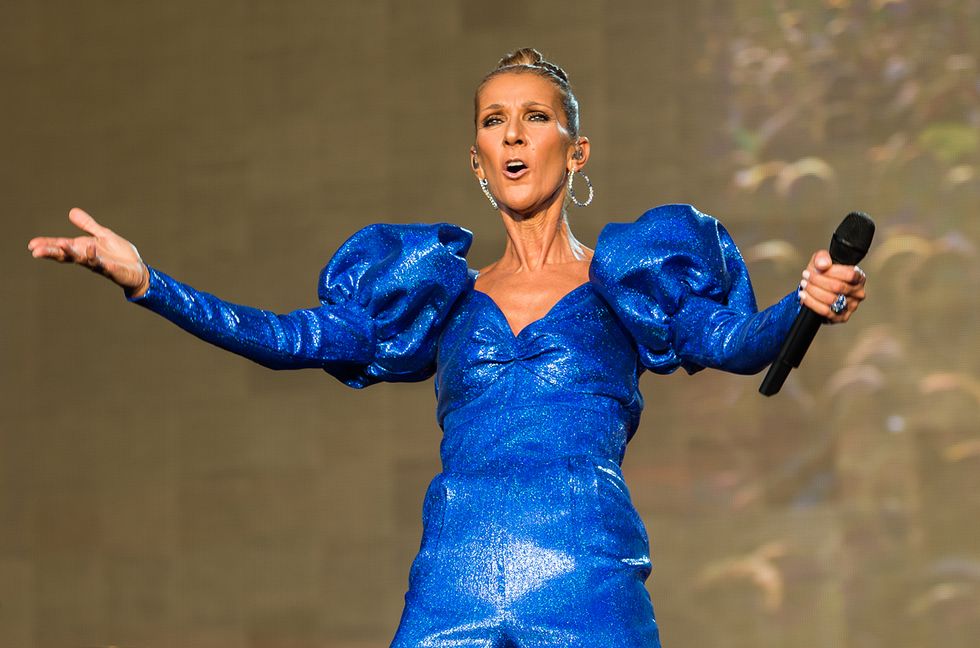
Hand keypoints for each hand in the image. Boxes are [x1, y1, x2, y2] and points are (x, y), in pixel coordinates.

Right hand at [28, 208, 149, 297]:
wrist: (137, 268)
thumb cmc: (119, 254)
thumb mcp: (102, 235)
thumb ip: (88, 225)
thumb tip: (71, 212)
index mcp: (83, 248)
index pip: (62, 246)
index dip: (47, 245)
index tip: (32, 244)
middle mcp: (88, 257)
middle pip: (67, 255)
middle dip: (52, 252)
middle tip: (36, 251)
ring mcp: (99, 264)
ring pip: (83, 259)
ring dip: (73, 253)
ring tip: (62, 246)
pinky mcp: (113, 270)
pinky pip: (105, 266)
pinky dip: (100, 261)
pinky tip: (94, 254)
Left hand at [798, 250, 866, 323]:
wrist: (818, 288)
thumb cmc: (823, 273)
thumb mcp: (822, 259)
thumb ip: (822, 257)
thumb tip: (823, 264)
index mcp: (859, 277)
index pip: (849, 274)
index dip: (830, 272)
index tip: (816, 268)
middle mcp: (858, 293)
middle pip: (838, 287)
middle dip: (818, 281)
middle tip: (806, 276)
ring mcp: (851, 306)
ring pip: (831, 300)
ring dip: (813, 291)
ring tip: (804, 285)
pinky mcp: (841, 317)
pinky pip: (826, 312)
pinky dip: (812, 303)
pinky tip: (804, 296)